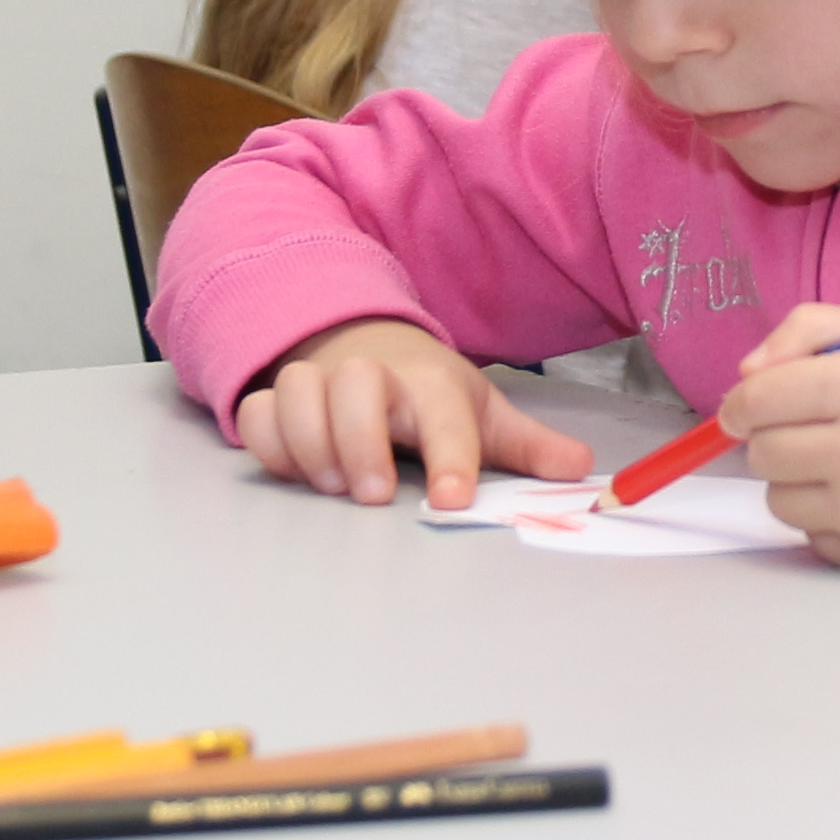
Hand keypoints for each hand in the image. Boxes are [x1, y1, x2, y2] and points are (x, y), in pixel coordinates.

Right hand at [232, 318, 591, 508]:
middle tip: (375, 494)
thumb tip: (579, 468)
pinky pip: (260, 413)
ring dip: (310, 441)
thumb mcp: (481, 412)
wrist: (366, 339)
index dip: (451, 455)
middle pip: (356, 386)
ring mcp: (321, 382)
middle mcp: (373, 375)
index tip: (452, 500)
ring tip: (331, 486)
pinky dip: (269, 441)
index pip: (445, 413)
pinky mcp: (279, 397)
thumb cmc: (428, 393)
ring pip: (299, 392)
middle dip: (360, 441)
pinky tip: (295, 469)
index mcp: (432, 385)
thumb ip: (526, 446)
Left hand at [719, 305, 839, 569]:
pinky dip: (827, 516)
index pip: (756, 399)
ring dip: (799, 480)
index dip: (742, 403)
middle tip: (818, 429)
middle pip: (760, 451)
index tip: (747, 408)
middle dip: (775, 437)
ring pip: (777, 497)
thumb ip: (810, 330)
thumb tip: (745, 375)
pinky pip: (808, 534)